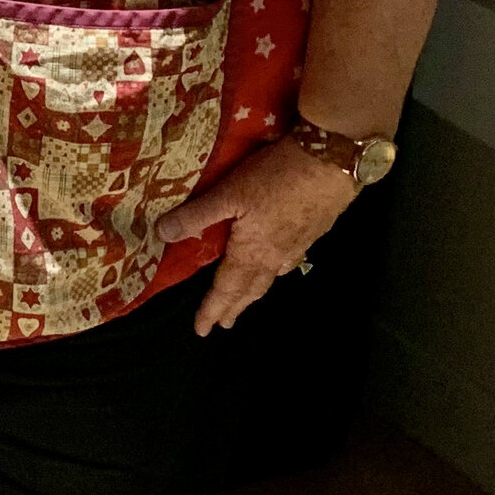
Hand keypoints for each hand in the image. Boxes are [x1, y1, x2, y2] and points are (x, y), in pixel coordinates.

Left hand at [157, 137, 358, 333]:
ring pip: (271, 278)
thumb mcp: (228, 192)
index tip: (202, 330)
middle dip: (234, 307)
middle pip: (251, 289)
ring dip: (254, 293)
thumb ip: (197, 214)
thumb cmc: (276, 178)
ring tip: (245, 300)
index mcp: (252, 252)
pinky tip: (276, 266)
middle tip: (223, 324)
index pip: (227, 288)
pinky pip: (288, 263)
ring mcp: (298, 245)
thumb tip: (162, 234)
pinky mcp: (312, 231)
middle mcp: (276, 256)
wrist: (332, 164)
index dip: (212, 308)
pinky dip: (274, 272)